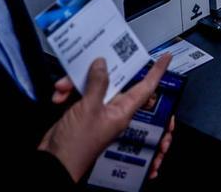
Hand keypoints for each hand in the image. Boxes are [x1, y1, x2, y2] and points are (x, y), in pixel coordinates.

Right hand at [39, 55, 171, 182]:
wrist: (54, 162)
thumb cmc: (77, 145)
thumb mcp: (89, 109)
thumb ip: (98, 84)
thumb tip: (102, 64)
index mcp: (122, 110)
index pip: (146, 88)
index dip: (157, 72)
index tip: (165, 58)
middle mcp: (112, 109)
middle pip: (114, 80)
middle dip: (97, 71)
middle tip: (90, 60)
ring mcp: (96, 110)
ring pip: (92, 85)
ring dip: (76, 83)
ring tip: (63, 87)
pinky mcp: (81, 112)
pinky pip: (78, 94)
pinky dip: (68, 93)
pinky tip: (59, 96)